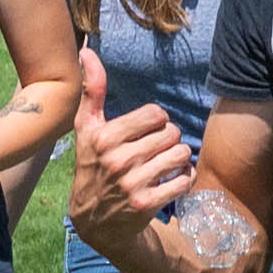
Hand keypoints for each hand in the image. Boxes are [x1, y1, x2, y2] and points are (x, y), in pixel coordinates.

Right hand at [78, 97, 201, 227]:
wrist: (94, 221)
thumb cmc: (93, 166)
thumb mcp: (87, 129)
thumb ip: (92, 90)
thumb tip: (87, 52)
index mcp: (104, 137)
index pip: (155, 114)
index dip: (157, 121)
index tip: (148, 131)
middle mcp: (117, 160)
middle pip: (171, 133)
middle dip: (169, 139)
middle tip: (158, 149)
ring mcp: (132, 184)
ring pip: (181, 155)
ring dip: (180, 158)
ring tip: (167, 162)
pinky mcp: (147, 204)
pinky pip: (185, 180)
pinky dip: (186, 178)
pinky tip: (173, 179)